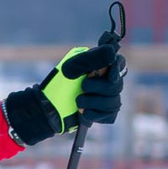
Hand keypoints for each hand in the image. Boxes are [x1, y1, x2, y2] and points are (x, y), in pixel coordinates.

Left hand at [4, 44, 123, 144]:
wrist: (48, 107)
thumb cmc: (59, 83)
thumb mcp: (71, 67)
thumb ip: (91, 58)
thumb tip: (112, 52)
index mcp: (100, 66)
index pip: (119, 62)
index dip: (117, 68)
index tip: (109, 75)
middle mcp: (106, 81)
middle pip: (116, 85)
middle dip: (98, 88)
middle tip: (83, 87)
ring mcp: (106, 98)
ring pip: (114, 102)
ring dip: (94, 103)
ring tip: (78, 102)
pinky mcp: (103, 114)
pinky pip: (110, 116)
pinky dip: (96, 115)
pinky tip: (84, 112)